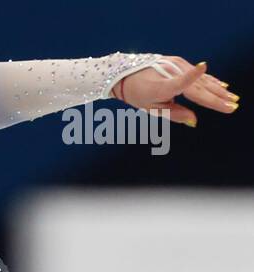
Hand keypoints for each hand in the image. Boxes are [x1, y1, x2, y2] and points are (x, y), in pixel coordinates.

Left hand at [112, 58, 239, 125]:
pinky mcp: (180, 62)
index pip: (178, 82)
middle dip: (216, 97)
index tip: (203, 67)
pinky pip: (198, 75)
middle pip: (198, 87)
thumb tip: (194, 121)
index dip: (190, 75)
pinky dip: (211, 81)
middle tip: (232, 105)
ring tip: (232, 98)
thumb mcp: (153, 109)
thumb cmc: (139, 96)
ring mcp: (177, 65)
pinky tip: (222, 86)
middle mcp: (171, 73)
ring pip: (201, 80)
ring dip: (218, 89)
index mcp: (162, 87)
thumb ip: (175, 114)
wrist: (127, 75)